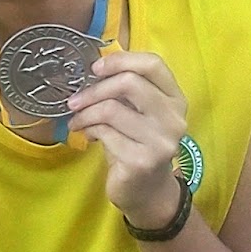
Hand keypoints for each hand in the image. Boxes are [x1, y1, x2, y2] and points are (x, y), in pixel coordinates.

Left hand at [66, 51, 187, 230]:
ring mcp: (161, 141)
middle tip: (75, 100)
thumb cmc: (137, 144)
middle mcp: (174, 118)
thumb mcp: (137, 113)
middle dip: (94, 89)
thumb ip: (126, 91)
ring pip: (111, 109)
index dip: (120, 60)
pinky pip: (105, 133)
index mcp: (175, 99)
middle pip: (129, 83)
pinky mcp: (142, 161)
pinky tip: (88, 136)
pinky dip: (89, 130)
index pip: (153, 64)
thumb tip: (94, 68)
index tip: (95, 68)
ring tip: (77, 121)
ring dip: (85, 113)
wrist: (147, 191)